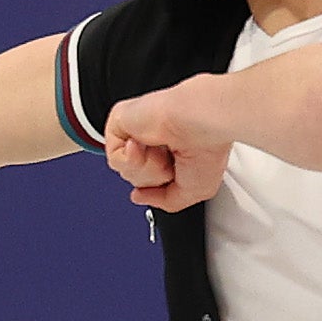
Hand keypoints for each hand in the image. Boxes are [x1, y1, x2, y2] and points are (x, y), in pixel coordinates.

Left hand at [101, 83, 227, 210]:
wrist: (202, 123)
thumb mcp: (193, 191)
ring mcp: (136, 128)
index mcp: (171, 147)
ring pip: (125, 171)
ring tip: (164, 152)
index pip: (149, 179)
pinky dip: (135, 160)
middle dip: (155, 179)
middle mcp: (152, 137)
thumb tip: (138, 197)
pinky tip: (150, 143)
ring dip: (149, 170)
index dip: (159, 185)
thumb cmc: (207, 147)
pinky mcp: (120, 120)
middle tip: (173, 162)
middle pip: (136, 178)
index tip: (172, 176)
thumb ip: (164, 200)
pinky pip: (115, 159)